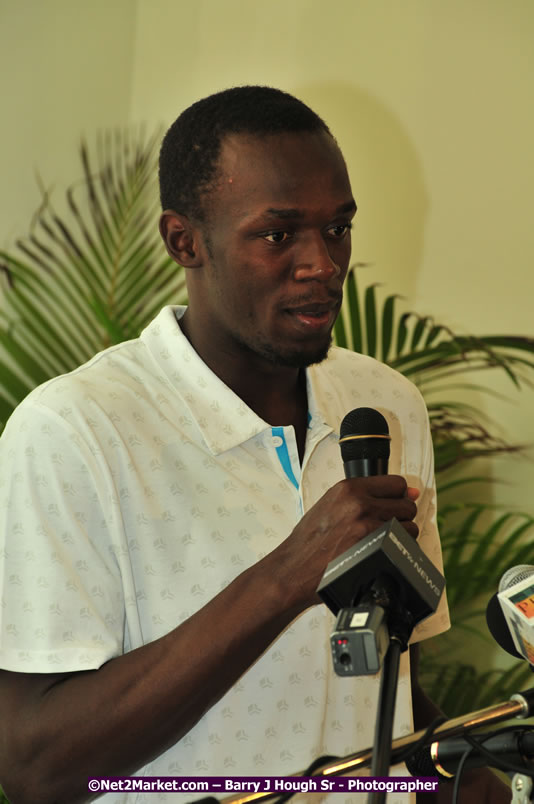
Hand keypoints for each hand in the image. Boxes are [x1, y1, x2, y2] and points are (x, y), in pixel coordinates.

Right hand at [271, 475, 418, 610]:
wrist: (294, 569)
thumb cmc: (309, 542)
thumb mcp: (331, 506)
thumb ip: (365, 496)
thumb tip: (409, 492)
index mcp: (348, 488)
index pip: (396, 483)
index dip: (398, 496)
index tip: (393, 504)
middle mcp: (359, 503)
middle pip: (406, 505)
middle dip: (401, 517)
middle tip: (383, 527)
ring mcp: (367, 526)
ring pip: (409, 526)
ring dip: (401, 535)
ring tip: (379, 541)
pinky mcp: (373, 547)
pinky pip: (403, 545)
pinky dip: (397, 550)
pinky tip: (379, 552)